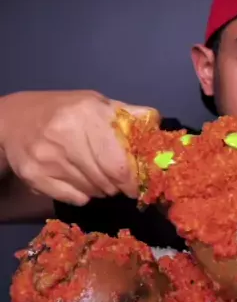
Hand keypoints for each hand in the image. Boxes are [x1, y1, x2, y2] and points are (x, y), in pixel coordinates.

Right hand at [0, 90, 159, 204]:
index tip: (138, 185)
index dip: (132, 180)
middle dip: (119, 187)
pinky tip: (80, 181)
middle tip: (120, 182)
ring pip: (93, 191)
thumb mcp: (97, 103)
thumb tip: (156, 125)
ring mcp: (47, 158)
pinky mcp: (35, 176)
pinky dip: (83, 195)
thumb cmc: (65, 111)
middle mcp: (65, 136)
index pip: (118, 164)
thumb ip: (128, 115)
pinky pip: (75, 198)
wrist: (13, 119)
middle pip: (107, 181)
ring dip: (103, 189)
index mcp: (87, 115)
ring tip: (98, 176)